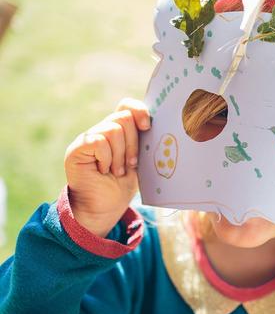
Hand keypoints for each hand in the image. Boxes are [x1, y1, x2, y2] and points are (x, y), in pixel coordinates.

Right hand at [64, 98, 149, 236]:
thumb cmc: (123, 184)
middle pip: (124, 117)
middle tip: (130, 164)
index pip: (127, 105)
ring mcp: (88, 137)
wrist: (105, 208)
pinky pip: (99, 142)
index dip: (139, 110)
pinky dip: (107, 158)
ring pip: (114, 130)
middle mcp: (102, 129)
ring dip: (121, 155)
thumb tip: (159, 124)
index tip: (147, 127)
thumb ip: (144, 141)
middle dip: (133, 143)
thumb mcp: (140, 160)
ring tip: (117, 170)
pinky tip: (104, 170)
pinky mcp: (77, 148)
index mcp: (119, 130)